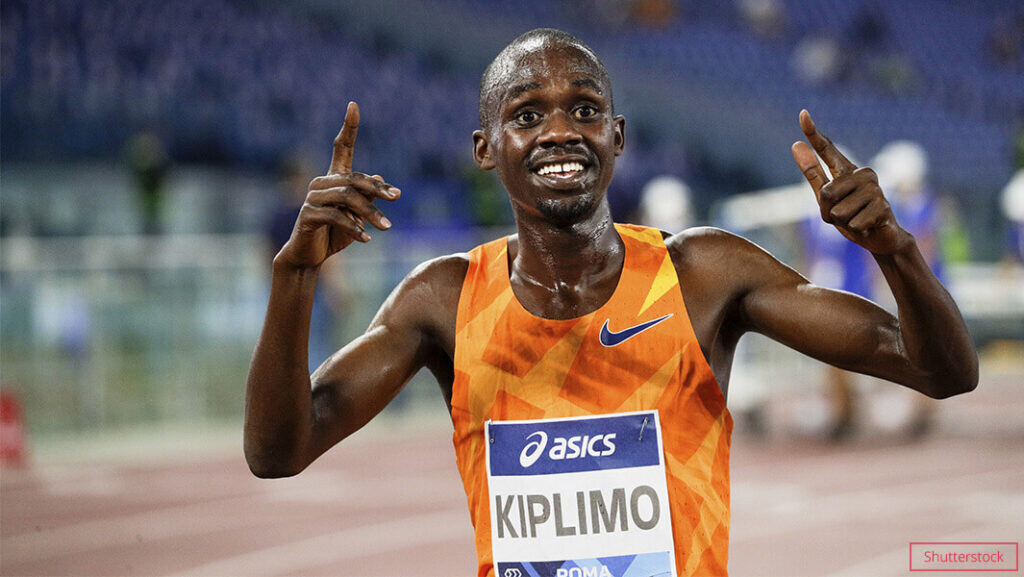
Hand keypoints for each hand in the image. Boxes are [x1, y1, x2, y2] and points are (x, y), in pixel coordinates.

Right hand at [276, 102, 400, 269]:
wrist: (310, 255)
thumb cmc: (335, 234)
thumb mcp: (358, 216)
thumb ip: (368, 198)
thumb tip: (381, 177)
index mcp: (334, 178)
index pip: (341, 148)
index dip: (348, 127)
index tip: (353, 105)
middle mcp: (321, 183)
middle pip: (354, 178)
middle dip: (377, 188)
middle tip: (397, 197)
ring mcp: (312, 197)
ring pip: (348, 198)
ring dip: (370, 213)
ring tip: (387, 227)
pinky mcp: (308, 214)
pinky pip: (336, 217)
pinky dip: (354, 228)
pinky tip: (366, 239)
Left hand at [791, 110, 910, 254]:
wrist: (878, 238)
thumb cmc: (850, 216)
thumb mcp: (824, 198)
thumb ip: (812, 173)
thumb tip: (796, 145)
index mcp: (846, 170)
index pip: (827, 149)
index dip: (813, 133)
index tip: (802, 114)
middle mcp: (862, 173)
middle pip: (826, 193)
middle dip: (828, 212)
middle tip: (844, 215)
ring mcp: (875, 189)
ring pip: (838, 211)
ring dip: (843, 222)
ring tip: (856, 219)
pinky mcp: (883, 207)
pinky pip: (853, 223)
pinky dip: (854, 229)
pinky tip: (866, 225)